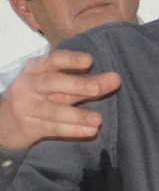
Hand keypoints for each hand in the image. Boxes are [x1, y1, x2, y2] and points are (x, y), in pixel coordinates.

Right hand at [0, 49, 120, 149]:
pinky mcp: (29, 126)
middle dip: (78, 85)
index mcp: (36, 69)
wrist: (6, 122)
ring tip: (99, 119)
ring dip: (77, 115)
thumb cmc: (40, 97)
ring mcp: (27, 107)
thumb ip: (81, 82)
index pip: (53, 60)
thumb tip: (114, 79)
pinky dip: (73, 130)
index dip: (70, 59)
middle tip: (101, 86)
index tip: (90, 60)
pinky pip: (53, 128)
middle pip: (52, 83)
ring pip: (53, 110)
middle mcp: (29, 85)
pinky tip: (91, 131)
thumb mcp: (54, 85)